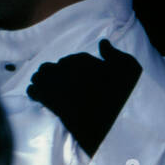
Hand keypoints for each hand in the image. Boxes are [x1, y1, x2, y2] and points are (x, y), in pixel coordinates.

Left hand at [27, 39, 142, 156]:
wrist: (113, 122)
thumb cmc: (123, 94)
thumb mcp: (129, 68)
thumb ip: (114, 54)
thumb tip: (103, 43)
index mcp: (84, 62)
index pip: (73, 60)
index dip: (75, 66)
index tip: (79, 74)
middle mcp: (67, 71)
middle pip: (53, 67)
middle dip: (55, 72)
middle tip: (61, 81)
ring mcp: (57, 86)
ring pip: (41, 77)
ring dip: (42, 80)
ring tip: (47, 86)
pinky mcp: (50, 101)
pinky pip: (34, 91)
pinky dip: (35, 92)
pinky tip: (37, 95)